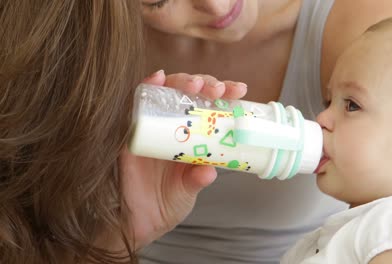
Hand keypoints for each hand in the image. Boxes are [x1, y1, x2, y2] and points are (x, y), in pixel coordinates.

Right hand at [119, 70, 246, 248]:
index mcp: (191, 136)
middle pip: (188, 93)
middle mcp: (172, 126)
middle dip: (205, 84)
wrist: (137, 223)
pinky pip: (134, 104)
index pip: (209, 106)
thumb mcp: (187, 191)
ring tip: (196, 85)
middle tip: (217, 90)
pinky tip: (157, 79)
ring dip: (180, 81)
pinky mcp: (129, 130)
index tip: (239, 91)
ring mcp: (150, 125)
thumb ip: (196, 180)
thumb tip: (209, 172)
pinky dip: (145, 88)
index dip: (224, 95)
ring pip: (165, 92)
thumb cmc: (166, 203)